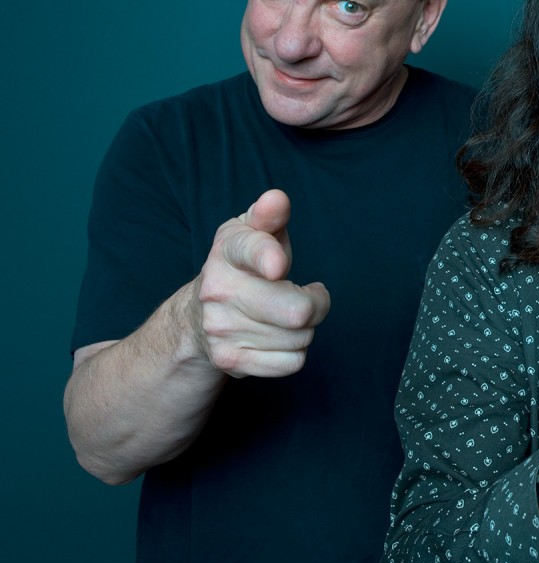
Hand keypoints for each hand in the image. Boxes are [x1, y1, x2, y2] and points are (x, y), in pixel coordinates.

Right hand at [192, 189, 329, 377]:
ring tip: (285, 315)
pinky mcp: (228, 360)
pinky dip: (294, 352)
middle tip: (308, 296)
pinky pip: (291, 363)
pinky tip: (277, 337)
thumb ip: (269, 216)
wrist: (198, 318)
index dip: (267, 257)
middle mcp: (217, 290)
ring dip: (304, 329)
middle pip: (297, 310)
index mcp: (227, 250)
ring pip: (299, 338)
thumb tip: (277, 199)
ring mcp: (220, 328)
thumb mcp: (252, 234)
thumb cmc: (243, 267)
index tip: (277, 266)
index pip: (249, 249)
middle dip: (316, 305)